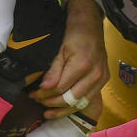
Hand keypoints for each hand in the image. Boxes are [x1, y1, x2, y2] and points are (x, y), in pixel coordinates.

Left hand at [30, 0, 107, 118]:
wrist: (90, 24)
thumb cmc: (74, 34)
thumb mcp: (59, 49)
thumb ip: (53, 70)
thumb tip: (44, 88)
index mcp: (82, 64)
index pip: (60, 88)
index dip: (45, 94)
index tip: (33, 94)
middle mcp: (95, 74)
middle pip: (70, 98)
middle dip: (51, 102)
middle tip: (37, 101)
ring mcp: (101, 78)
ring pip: (80, 103)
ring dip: (62, 109)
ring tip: (47, 111)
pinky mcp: (104, 81)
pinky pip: (88, 99)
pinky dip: (74, 106)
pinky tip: (62, 109)